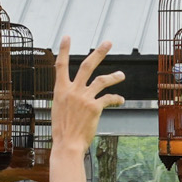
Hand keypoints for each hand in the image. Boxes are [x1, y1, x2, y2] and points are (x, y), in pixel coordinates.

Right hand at [47, 38, 125, 153]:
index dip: (64, 49)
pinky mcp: (95, 107)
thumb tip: (76, 94)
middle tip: (108, 42)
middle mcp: (72, 90)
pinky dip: (116, 99)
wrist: (67, 144)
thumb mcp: (59, 109)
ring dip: (114, 76)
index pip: (60, 65)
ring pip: (102, 81)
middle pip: (87, 66)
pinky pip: (109, 99)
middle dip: (99, 53)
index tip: (67, 36)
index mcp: (60, 90)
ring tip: (122, 75)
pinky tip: (121, 100)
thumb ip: (68, 97)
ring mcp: (84, 98)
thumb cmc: (63, 130)